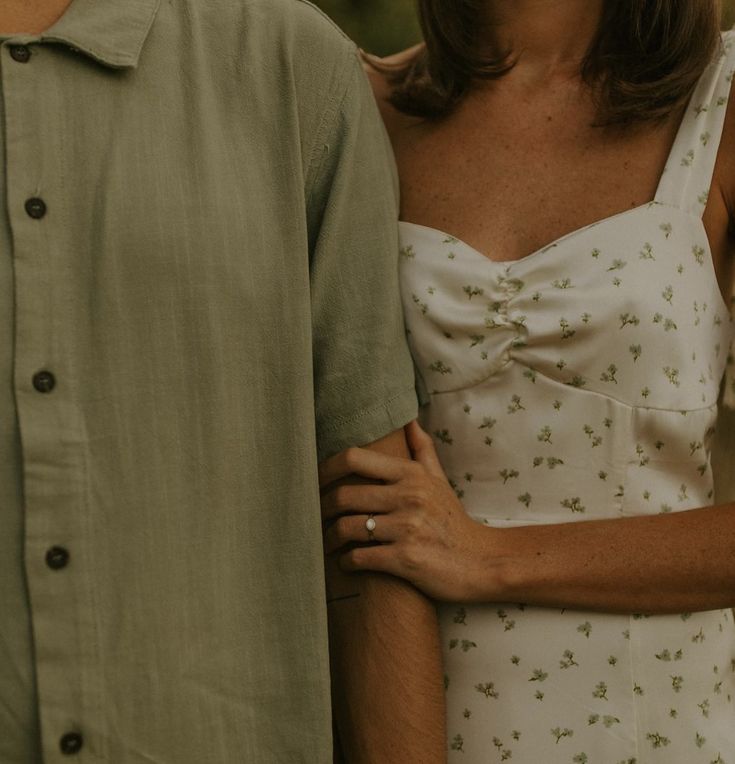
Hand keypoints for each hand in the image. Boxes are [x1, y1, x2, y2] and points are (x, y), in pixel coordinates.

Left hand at [319, 421, 496, 601]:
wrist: (479, 563)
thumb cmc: (452, 521)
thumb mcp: (440, 481)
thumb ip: (422, 449)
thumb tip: (409, 420)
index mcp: (411, 475)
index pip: (354, 458)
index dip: (326, 468)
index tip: (315, 480)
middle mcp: (408, 496)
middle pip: (344, 495)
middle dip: (322, 509)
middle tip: (314, 517)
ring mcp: (407, 528)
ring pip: (347, 528)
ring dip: (330, 538)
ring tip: (328, 542)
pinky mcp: (405, 558)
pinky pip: (359, 557)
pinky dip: (346, 561)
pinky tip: (346, 562)